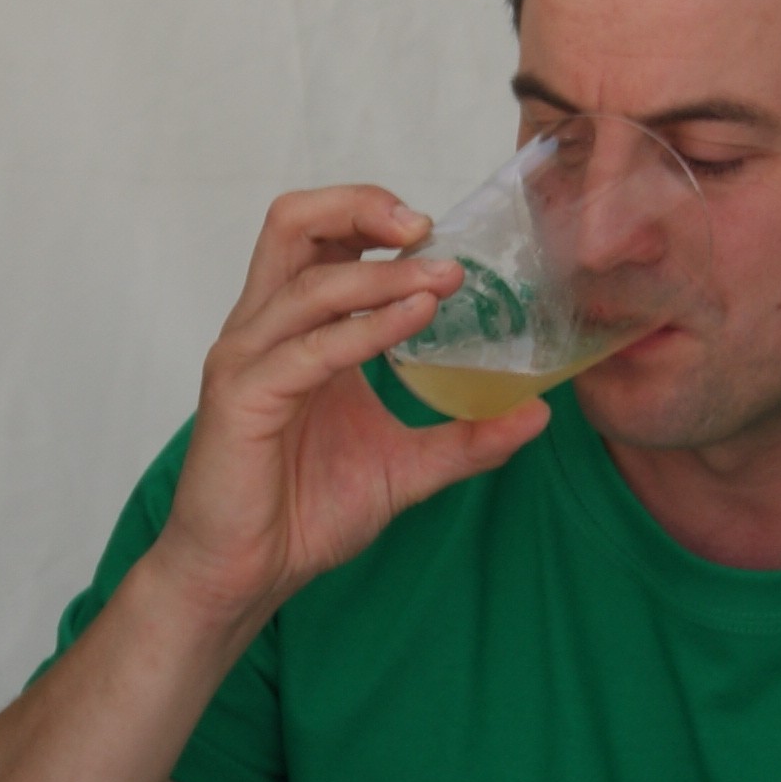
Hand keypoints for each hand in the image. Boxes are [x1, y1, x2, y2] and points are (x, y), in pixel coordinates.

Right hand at [137, 187, 551, 638]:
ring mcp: (249, 358)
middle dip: (360, 206)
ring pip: (309, 279)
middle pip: (295, 223)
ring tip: (444, 279)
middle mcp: (267, 330)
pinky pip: (309, 348)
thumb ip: (467, 438)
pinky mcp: (242, 397)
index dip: (376, 218)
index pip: (325, 238)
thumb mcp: (408, 468)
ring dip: (383, 273)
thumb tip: (537, 413)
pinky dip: (365, 327)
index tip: (438, 236)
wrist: (247, 575)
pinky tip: (414, 321)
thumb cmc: (305, 513)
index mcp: (299, 331)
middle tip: (427, 227)